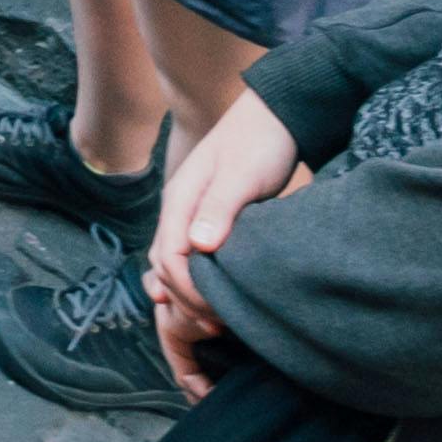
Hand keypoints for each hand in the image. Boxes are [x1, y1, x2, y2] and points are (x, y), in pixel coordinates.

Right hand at [146, 94, 307, 400]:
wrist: (274, 115)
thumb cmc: (260, 142)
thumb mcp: (242, 174)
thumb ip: (219, 208)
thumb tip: (199, 246)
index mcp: (181, 200)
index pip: (170, 258)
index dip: (188, 292)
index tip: (216, 315)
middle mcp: (179, 210)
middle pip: (166, 267)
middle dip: (186, 301)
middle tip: (219, 327)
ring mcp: (192, 215)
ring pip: (176, 265)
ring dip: (190, 295)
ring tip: (219, 321)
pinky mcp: (210, 219)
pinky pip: (192, 258)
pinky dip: (199, 282)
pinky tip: (217, 299)